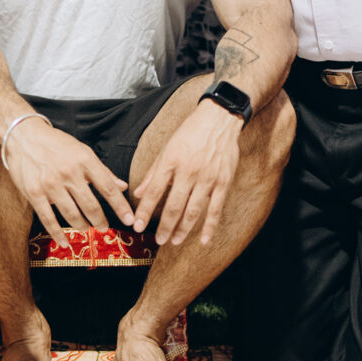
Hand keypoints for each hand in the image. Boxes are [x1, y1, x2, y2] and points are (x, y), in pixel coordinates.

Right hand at [2, 117, 133, 242]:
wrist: (24, 136)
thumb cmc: (56, 144)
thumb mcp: (82, 151)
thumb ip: (103, 171)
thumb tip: (123, 186)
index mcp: (85, 160)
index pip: (108, 188)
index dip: (121, 206)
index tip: (130, 219)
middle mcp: (69, 173)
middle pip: (91, 205)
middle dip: (100, 220)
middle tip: (105, 227)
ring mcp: (51, 184)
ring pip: (72, 214)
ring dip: (82, 226)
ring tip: (86, 228)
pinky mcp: (34, 193)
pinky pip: (48, 219)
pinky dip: (58, 234)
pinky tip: (64, 242)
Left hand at [131, 99, 241, 246]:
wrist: (219, 118)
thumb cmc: (190, 132)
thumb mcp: (167, 148)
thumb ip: (154, 172)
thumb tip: (138, 193)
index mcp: (171, 161)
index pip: (154, 192)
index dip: (145, 211)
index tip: (138, 226)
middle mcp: (188, 171)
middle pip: (174, 206)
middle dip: (164, 226)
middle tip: (158, 240)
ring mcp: (208, 178)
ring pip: (193, 211)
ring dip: (183, 229)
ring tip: (174, 241)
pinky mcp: (223, 181)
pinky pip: (216, 208)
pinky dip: (210, 226)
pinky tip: (204, 240)